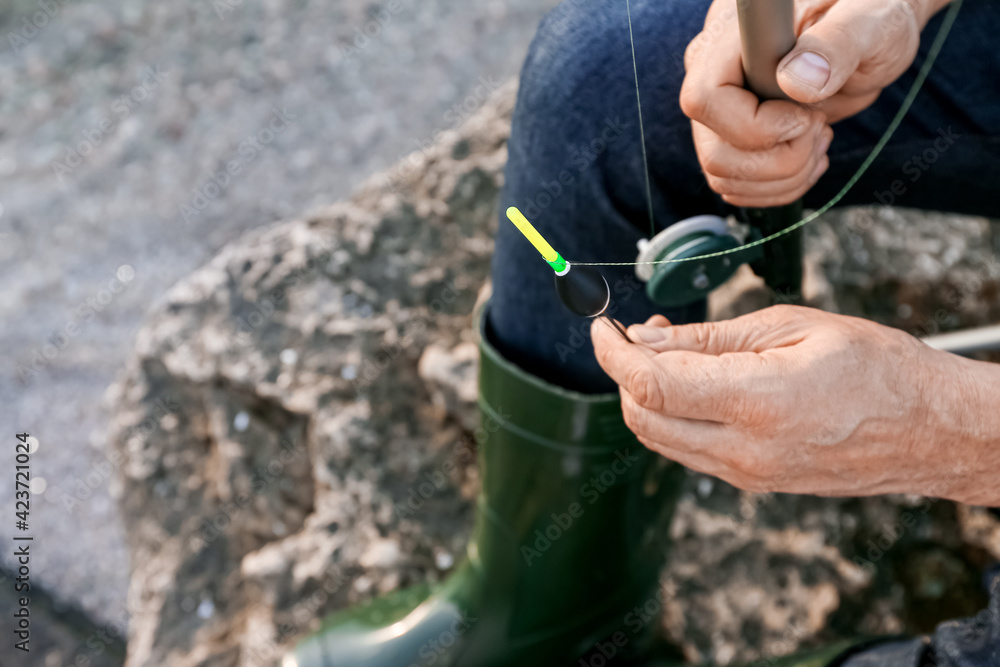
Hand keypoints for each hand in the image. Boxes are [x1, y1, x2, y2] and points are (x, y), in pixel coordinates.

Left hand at [591, 306, 998, 504]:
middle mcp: (745, 450)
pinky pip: (689, 451)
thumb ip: (712, 337)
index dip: (612, 354)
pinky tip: (693, 382)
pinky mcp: (753, 483)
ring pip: (660, 440)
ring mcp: (747, 474)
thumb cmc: (877, 368)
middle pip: (642, 418)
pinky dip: (673, 415)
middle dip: (622, 373)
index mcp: (758, 402)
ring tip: (668, 350)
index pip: (651, 384)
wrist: (930, 431)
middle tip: (638, 333)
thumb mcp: (793, 327)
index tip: (601, 328)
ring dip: (644, 395)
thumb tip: (649, 339)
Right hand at [680, 0, 950, 206]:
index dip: (758, 126)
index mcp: (731, 37)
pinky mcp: (729, 138)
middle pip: (715, 153)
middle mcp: (712, 75)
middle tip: (819, 126)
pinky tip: (807, 152)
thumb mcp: (869, 19)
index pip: (706, 100)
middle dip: (781, 160)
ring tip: (818, 137)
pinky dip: (780, 185)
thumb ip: (836, 43)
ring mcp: (718, 112)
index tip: (807, 114)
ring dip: (785, 176)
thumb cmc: (869, 15)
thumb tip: (795, 81)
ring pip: (724, 177)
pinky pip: (736, 185)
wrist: (866, 33)